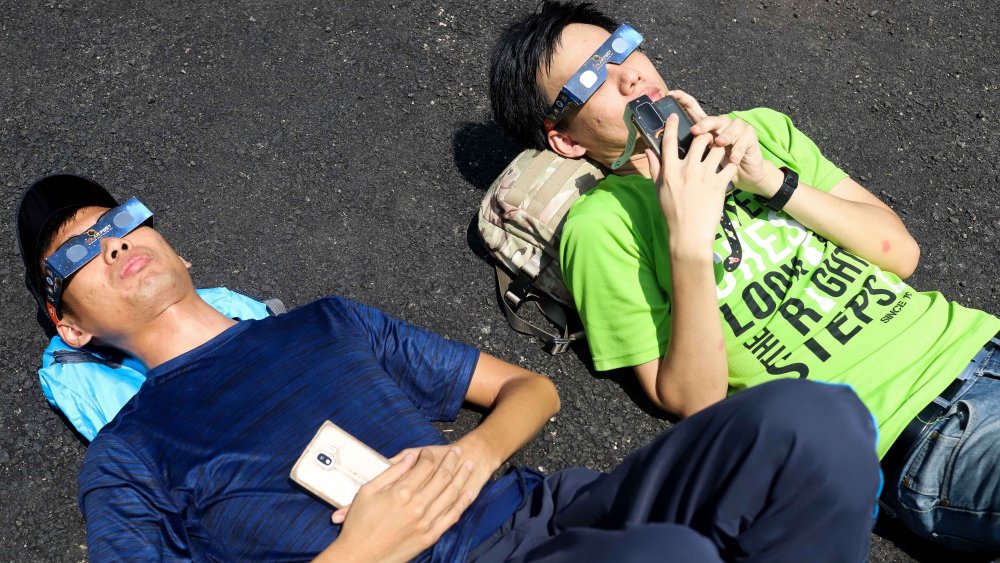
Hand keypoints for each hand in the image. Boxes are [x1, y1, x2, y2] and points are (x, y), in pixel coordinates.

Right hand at [328, 447, 475, 562]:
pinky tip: (469, 492)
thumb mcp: (367, 491)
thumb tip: (411, 457)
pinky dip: (463, 503)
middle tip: (458, 451)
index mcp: (401, 493)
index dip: (429, 456)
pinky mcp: (430, 537)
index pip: (424, 466)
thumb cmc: (359, 523)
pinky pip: (451, 517)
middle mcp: (417, 506)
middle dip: (451, 461)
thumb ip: (391, 472)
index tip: (428, 452)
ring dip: (462, 477)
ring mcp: (426, 522)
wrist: (359, 557)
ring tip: (469, 465)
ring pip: (451, 494)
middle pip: (442, 477)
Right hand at [647, 113, 737, 256]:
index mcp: (670, 170)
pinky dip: (731, 162)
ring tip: (721, 147)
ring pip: (717, 148)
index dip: (672, 125)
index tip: (675, 116)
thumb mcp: (659, 189)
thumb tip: (650, 150)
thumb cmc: (672, 213)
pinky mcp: (719, 184)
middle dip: (704, 133)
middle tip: (707, 135)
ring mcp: (705, 176)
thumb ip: (655, 168)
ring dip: (720, 145)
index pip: (670, 141)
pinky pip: (729, 165)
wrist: (688, 234)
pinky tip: (730, 163)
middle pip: (699, 139)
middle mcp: (687, 170)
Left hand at [669, 90, 774, 195]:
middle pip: (711, 117)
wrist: (743, 175)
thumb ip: (675, 154)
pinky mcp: (749, 136)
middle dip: (703, 123)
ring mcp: (736, 128)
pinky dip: (738, 150)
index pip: (692, 108)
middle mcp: (720, 124)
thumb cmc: (716, 169)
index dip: (682, 98)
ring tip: (719, 144)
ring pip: (730, 126)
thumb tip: (650, 150)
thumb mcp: (696, 162)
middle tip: (695, 131)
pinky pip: (743, 140)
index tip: (670, 94)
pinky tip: (733, 160)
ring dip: (724, 135)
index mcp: (704, 127)